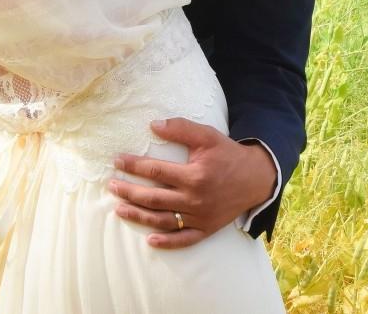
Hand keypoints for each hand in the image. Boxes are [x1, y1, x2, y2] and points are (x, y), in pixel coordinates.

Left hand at [108, 119, 278, 249]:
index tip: (117, 161)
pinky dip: (167, 242)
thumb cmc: (228, 154)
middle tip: (111, 185)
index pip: (156, 171)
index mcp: (194, 176)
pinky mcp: (206, 229)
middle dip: (129, 191)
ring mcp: (200, 217)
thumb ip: (181, 129)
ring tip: (119, 208)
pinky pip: (184, 240)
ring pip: (163, 220)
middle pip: (154, 198)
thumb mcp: (208, 136)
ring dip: (138, 216)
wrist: (256, 178)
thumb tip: (153, 125)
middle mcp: (195, 199)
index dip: (134, 165)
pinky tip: (149, 240)